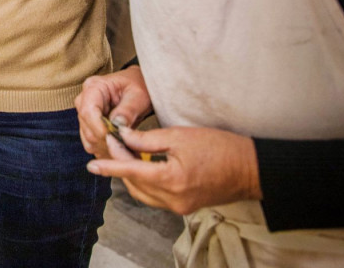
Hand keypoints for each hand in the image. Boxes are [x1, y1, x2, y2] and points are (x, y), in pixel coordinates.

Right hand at [76, 65, 153, 158]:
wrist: (138, 87)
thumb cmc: (139, 86)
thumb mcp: (138, 95)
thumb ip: (128, 110)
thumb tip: (117, 126)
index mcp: (94, 87)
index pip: (88, 111)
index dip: (100, 128)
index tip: (116, 140)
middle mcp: (84, 100)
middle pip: (87, 127)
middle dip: (105, 141)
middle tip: (127, 150)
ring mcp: (85, 114)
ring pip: (88, 139)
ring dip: (106, 149)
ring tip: (126, 152)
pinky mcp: (89, 126)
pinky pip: (92, 144)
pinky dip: (106, 151)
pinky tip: (121, 152)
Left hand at [87, 125, 261, 215]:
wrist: (251, 169)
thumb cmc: (220, 147)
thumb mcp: (180, 136)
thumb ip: (147, 139)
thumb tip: (122, 137)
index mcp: (170, 179)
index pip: (130, 173)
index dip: (110, 166)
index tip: (92, 163)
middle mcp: (173, 198)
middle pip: (134, 185)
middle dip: (120, 167)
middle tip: (113, 147)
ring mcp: (179, 206)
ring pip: (143, 194)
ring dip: (131, 177)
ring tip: (125, 156)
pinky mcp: (185, 207)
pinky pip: (156, 198)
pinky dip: (145, 184)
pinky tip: (143, 168)